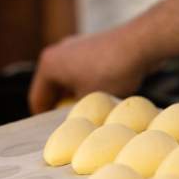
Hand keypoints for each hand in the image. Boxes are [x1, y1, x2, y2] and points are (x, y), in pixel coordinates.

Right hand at [28, 26, 152, 113]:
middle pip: (53, 88)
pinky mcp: (93, 45)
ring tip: (92, 111)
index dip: (47, 120)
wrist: (139, 44)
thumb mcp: (88, 101)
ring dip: (78, 95)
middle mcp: (58, 52)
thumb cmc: (111, 73)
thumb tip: (72, 119)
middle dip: (63, 107)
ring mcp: (76, 46)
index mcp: (48, 64)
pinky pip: (84, 71)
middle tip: (76, 125)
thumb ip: (74, 111)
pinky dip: (89, 83)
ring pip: (70, 79)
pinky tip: (105, 95)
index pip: (39, 99)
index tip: (59, 134)